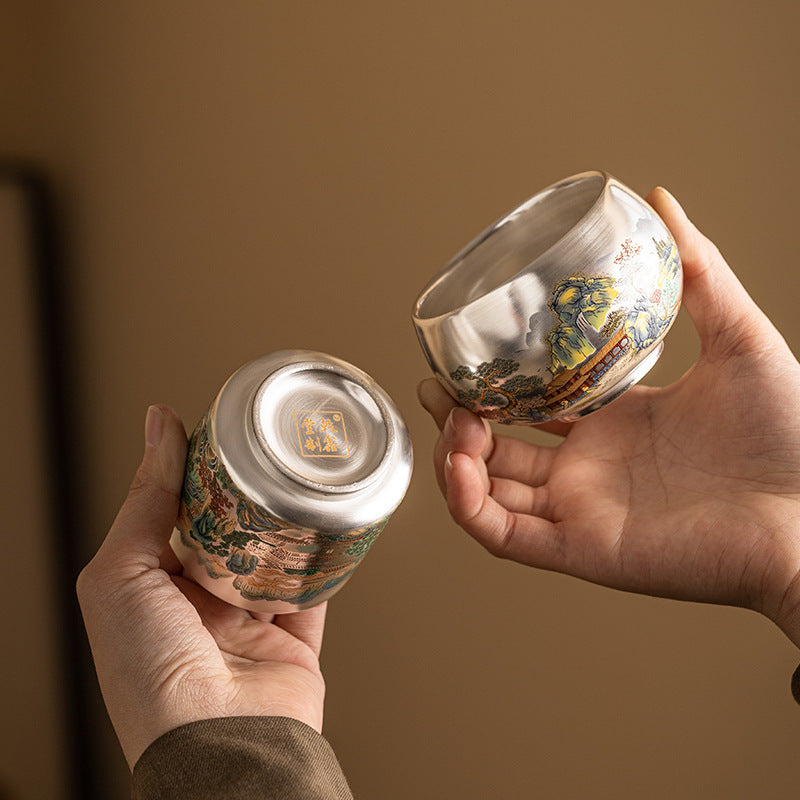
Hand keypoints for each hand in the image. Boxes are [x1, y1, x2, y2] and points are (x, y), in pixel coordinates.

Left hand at [77, 405, 326, 768]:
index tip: (211, 428)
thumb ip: (145, 502)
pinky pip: (312, 586)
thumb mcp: (119, 575)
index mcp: (150, 591)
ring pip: (270, 553)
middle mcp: (197, 605)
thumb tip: (158, 426)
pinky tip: (327, 524)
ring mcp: (247, 621)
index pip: (170, 515)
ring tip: (295, 477)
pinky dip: (321, 557)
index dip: (188, 471)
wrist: (219, 742)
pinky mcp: (293, 635)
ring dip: (282, 520)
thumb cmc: (151, 673)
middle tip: (260, 448)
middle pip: (225, 530)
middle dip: (241, 491)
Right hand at [419, 188, 799, 647]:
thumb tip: (662, 201)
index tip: (465, 353)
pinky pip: (504, 534)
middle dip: (457, 418)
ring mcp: (579, 508)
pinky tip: (461, 466)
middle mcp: (588, 466)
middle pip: (498, 446)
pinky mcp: (580, 547)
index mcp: (614, 421)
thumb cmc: (790, 435)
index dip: (493, 382)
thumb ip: (698, 271)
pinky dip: (470, 505)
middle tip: (436, 386)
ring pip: (489, 491)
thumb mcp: (737, 335)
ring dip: (455, 458)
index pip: (533, 404)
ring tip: (453, 421)